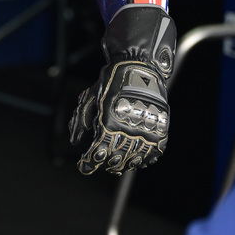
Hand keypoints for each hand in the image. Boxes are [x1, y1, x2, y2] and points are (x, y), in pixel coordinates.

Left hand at [69, 4, 175, 174]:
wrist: (138, 68)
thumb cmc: (111, 82)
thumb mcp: (90, 98)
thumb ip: (80, 120)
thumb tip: (75, 140)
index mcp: (108, 122)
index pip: (97, 153)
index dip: (89, 164)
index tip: (83, 166)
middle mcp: (128, 129)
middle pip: (114, 160)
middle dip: (103, 165)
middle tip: (99, 163)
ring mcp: (146, 131)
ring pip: (133, 160)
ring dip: (122, 165)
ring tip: (116, 165)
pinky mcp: (160, 130)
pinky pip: (153, 154)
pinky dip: (144, 161)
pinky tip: (136, 160)